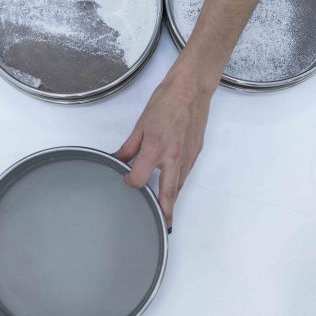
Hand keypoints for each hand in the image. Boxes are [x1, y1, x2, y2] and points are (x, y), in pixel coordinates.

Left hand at [115, 66, 213, 226]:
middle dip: (165, 210)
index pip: (140, 178)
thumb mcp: (141, 124)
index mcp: (156, 149)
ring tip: (167, 211)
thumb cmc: (166, 102)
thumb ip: (130, 146)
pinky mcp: (195, 152)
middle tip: (164, 225)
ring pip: (179, 185)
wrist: (191, 90)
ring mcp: (187, 156)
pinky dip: (179, 183)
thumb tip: (120, 158)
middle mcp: (174, 157)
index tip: (127, 179)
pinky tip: (174, 186)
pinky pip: (186, 173)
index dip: (131, 182)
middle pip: (169, 192)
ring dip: (173, 199)